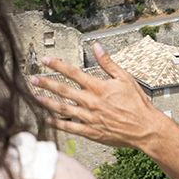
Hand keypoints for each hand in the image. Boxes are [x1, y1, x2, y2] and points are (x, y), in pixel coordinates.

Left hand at [29, 44, 173, 150]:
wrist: (145, 129)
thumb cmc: (137, 104)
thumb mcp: (125, 78)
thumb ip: (108, 63)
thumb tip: (97, 47)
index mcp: (98, 87)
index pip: (72, 73)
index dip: (56, 65)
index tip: (45, 60)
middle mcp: (91, 102)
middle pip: (62, 90)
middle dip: (46, 83)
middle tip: (32, 78)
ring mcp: (90, 118)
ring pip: (63, 109)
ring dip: (47, 102)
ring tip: (35, 97)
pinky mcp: (91, 132)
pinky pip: (70, 127)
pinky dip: (58, 123)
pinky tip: (48, 119)